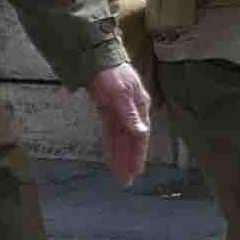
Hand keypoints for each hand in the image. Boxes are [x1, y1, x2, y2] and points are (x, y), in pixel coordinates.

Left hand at [89, 63, 157, 184]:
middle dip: (128, 161)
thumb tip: (141, 132)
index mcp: (140, 107)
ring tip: (120, 175)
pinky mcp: (109, 111)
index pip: (140, 136)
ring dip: (119, 156)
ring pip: (120, 139)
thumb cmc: (112, 73)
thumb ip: (130, 114)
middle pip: (130, 141)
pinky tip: (111, 157)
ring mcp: (120, 112)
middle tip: (126, 181)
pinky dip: (111, 145)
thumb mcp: (121, 94)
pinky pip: (111, 132)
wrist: (98, 59)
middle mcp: (132, 112)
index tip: (136, 170)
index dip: (138, 154)